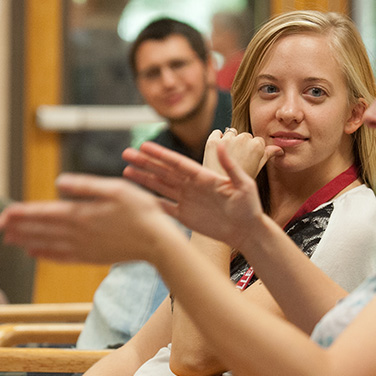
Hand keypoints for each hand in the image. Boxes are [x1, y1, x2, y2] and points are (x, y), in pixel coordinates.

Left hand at [0, 175, 182, 263]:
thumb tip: (59, 183)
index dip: (22, 214)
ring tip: (8, 240)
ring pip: (47, 244)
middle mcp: (78, 233)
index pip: (44, 214)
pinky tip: (35, 253)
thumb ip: (86, 186)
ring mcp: (83, 247)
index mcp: (81, 214)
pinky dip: (45, 255)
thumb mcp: (116, 189)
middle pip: (40, 230)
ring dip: (26, 241)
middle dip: (17, 228)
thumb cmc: (141, 211)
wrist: (158, 243)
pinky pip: (62, 257)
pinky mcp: (91, 257)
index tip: (3, 214)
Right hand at [122, 141, 268, 249]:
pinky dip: (152, 203)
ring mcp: (187, 200)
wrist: (248, 231)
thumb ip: (230, 166)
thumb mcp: (244, 184)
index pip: (177, 163)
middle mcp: (192, 186)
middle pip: (164, 172)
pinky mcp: (185, 216)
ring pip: (161, 186)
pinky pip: (165, 208)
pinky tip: (137, 198)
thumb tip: (221, 143)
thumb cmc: (249, 207)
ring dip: (144, 179)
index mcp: (203, 177)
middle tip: (126, 153)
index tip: (144, 146)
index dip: (160, 155)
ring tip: (126, 170)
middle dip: (145, 163)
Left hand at [202, 128, 282, 178]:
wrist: (220, 191)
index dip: (253, 150)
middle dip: (242, 145)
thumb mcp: (258, 168)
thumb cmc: (240, 183)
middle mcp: (243, 139)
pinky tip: (218, 151)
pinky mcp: (213, 141)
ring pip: (231, 133)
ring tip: (228, 157)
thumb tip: (279, 149)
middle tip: (238, 160)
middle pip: (245, 136)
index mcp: (257, 145)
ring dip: (230, 141)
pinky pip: (217, 133)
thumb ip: (267, 155)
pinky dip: (218, 139)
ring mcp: (227, 139)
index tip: (249, 159)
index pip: (258, 141)